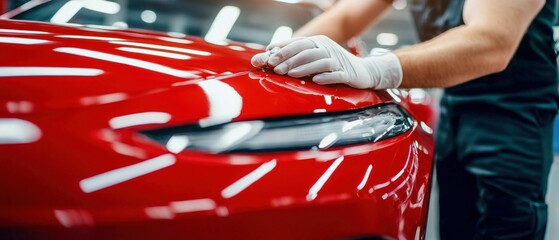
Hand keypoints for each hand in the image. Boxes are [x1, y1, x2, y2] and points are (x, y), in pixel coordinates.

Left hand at [251, 35, 402, 88]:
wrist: (364, 72)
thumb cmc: (334, 67)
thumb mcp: (315, 60)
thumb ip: (296, 59)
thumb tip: (270, 58)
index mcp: (318, 42)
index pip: (297, 43)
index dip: (282, 49)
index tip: (267, 56)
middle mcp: (327, 48)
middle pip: (306, 51)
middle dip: (289, 59)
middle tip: (275, 68)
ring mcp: (338, 60)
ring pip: (320, 61)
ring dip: (304, 67)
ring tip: (290, 74)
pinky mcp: (348, 73)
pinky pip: (336, 74)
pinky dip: (326, 77)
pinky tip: (316, 80)